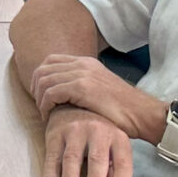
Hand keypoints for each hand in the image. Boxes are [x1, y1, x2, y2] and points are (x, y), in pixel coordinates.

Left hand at [29, 54, 164, 142]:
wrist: (142, 113)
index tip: (41, 95)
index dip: (40, 76)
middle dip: (35, 88)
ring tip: (44, 113)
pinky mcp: (82, 88)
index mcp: (86, 62)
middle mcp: (83, 64)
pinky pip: (51, 93)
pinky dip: (45, 106)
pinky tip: (49, 116)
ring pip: (44, 81)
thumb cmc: (123, 108)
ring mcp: (82, 74)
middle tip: (39, 105)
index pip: (51, 60)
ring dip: (39, 99)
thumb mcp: (100, 88)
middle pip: (43, 68)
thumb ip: (83, 84)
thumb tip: (64, 93)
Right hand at [42, 106, 135, 176]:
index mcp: (117, 137)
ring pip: (72, 156)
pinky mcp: (56, 132)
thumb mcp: (111, 148)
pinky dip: (50, 170)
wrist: (73, 106)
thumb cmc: (97, 136)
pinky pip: (53, 154)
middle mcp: (98, 131)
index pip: (122, 162)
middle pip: (97, 158)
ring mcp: (75, 130)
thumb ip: (113, 173)